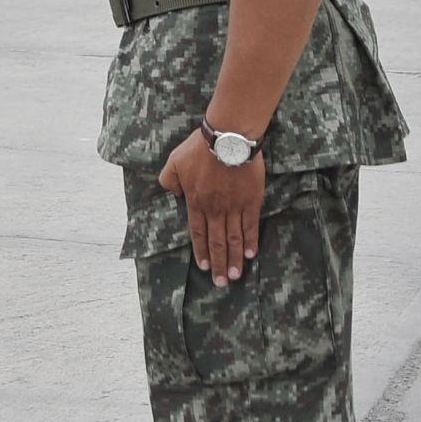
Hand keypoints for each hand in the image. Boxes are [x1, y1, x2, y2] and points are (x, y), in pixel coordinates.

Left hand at [159, 129, 262, 286]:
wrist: (228, 138)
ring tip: (235, 275)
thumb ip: (169, 180)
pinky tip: (250, 254)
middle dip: (218, 263)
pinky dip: (250, 241)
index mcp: (196, 201)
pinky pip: (251, 225)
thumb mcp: (174, 161)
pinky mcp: (251, 200)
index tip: (203, 266)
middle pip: (216, 241)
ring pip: (233, 238)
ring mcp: (234, 206)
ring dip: (233, 258)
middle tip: (220, 282)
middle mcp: (214, 209)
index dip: (201, 250)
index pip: (198, 232)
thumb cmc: (200, 147)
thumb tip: (172, 193)